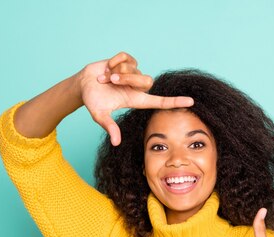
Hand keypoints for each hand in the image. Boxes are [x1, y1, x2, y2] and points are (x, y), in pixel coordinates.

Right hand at [77, 51, 193, 145]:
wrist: (83, 85)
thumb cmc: (93, 101)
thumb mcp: (99, 115)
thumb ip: (109, 127)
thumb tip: (116, 142)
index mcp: (137, 100)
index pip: (160, 101)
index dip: (175, 102)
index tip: (191, 101)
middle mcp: (138, 87)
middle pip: (147, 80)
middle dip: (127, 78)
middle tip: (111, 80)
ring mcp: (133, 73)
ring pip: (135, 68)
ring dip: (117, 71)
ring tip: (106, 77)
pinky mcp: (127, 60)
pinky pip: (126, 57)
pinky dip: (114, 61)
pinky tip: (107, 67)